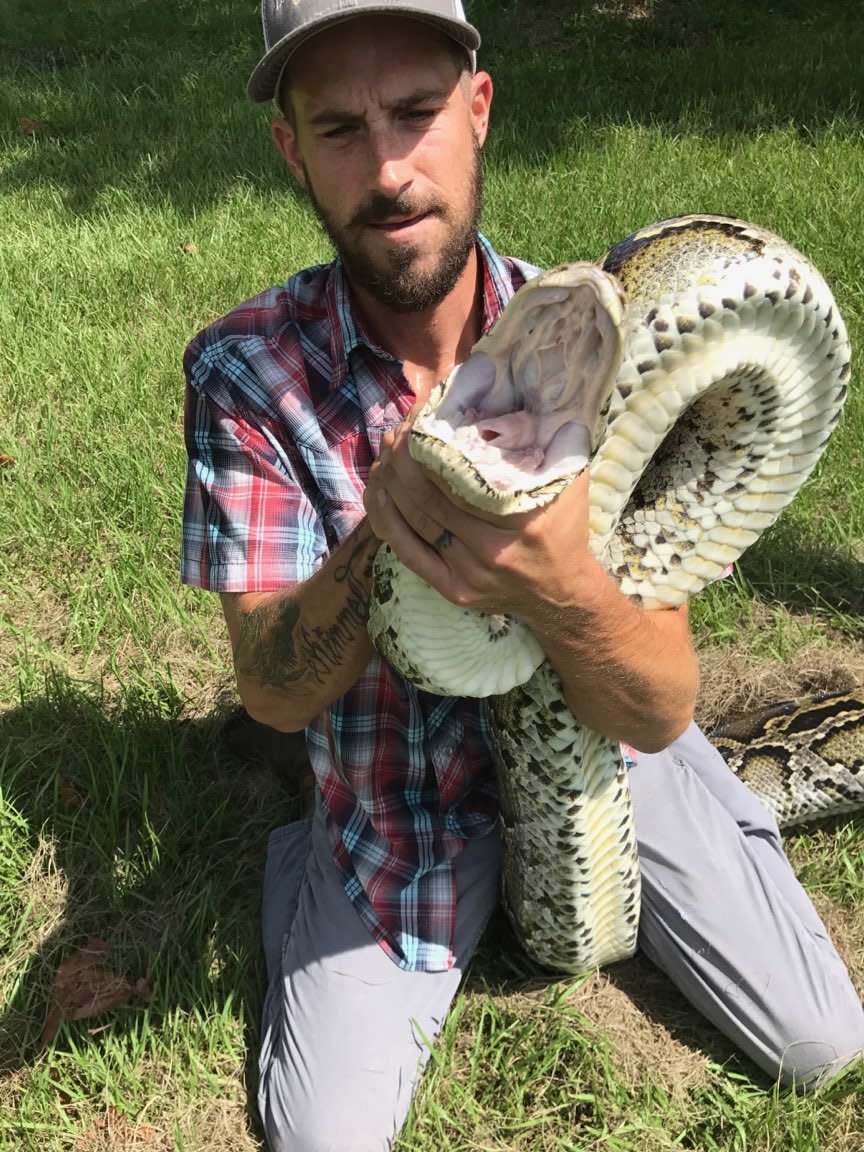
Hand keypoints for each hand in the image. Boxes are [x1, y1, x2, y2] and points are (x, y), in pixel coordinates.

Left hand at [363, 420, 594, 623]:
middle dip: (405, 460)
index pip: (463, 477)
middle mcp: (495, 550)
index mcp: (523, 519)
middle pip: (432, 497)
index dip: (433, 447)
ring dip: (393, 485)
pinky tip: (380, 495)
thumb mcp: (569, 481)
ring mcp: (471, 574)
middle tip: (396, 433)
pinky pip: (410, 553)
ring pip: (417, 521)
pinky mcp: (454, 590)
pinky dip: (390, 521)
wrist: (560, 592)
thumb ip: (553, 442)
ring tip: (386, 455)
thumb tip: (526, 395)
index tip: (420, 421)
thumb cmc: (563, 527)